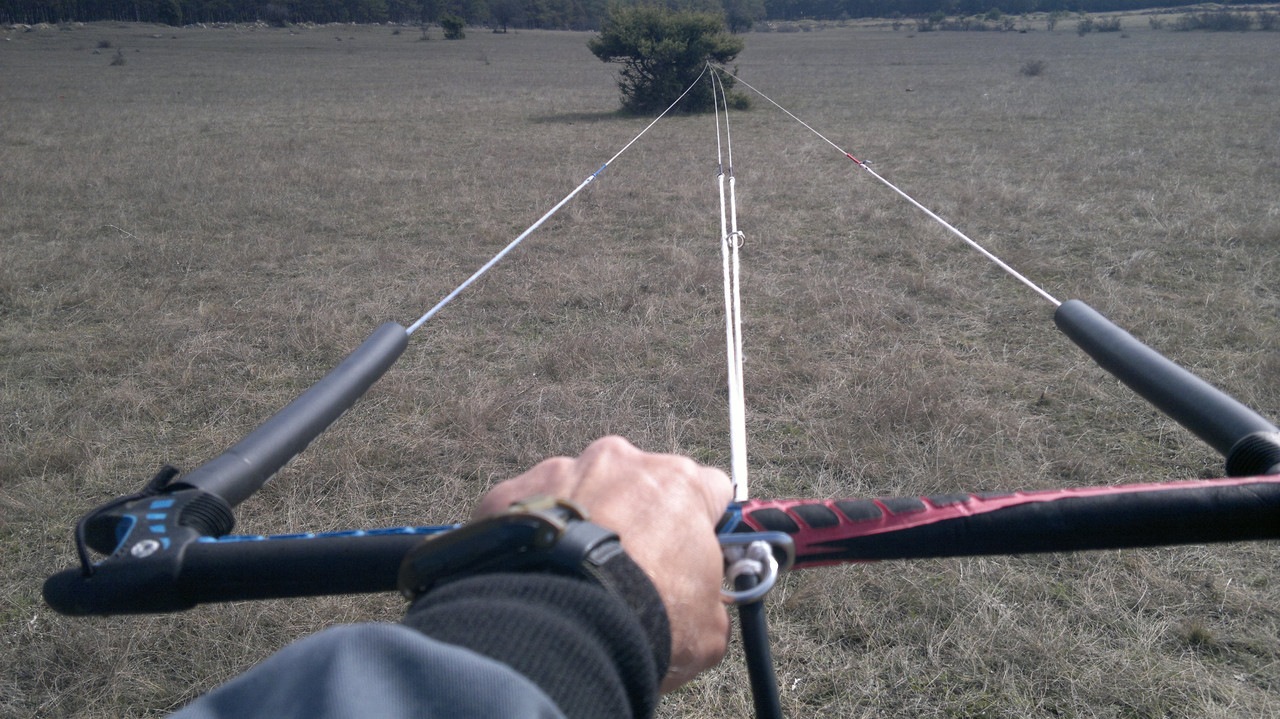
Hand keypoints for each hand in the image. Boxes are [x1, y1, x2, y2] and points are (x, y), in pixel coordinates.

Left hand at [475, 436, 732, 692]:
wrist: (564, 628)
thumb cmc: (646, 619)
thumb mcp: (708, 627)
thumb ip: (710, 602)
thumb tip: (704, 612)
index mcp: (680, 484)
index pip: (709, 489)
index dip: (703, 524)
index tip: (693, 552)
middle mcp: (621, 461)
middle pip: (639, 484)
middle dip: (637, 519)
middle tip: (630, 570)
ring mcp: (562, 470)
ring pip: (581, 490)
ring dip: (585, 522)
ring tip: (577, 576)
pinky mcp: (513, 493)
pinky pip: (529, 510)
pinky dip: (536, 536)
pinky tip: (538, 575)